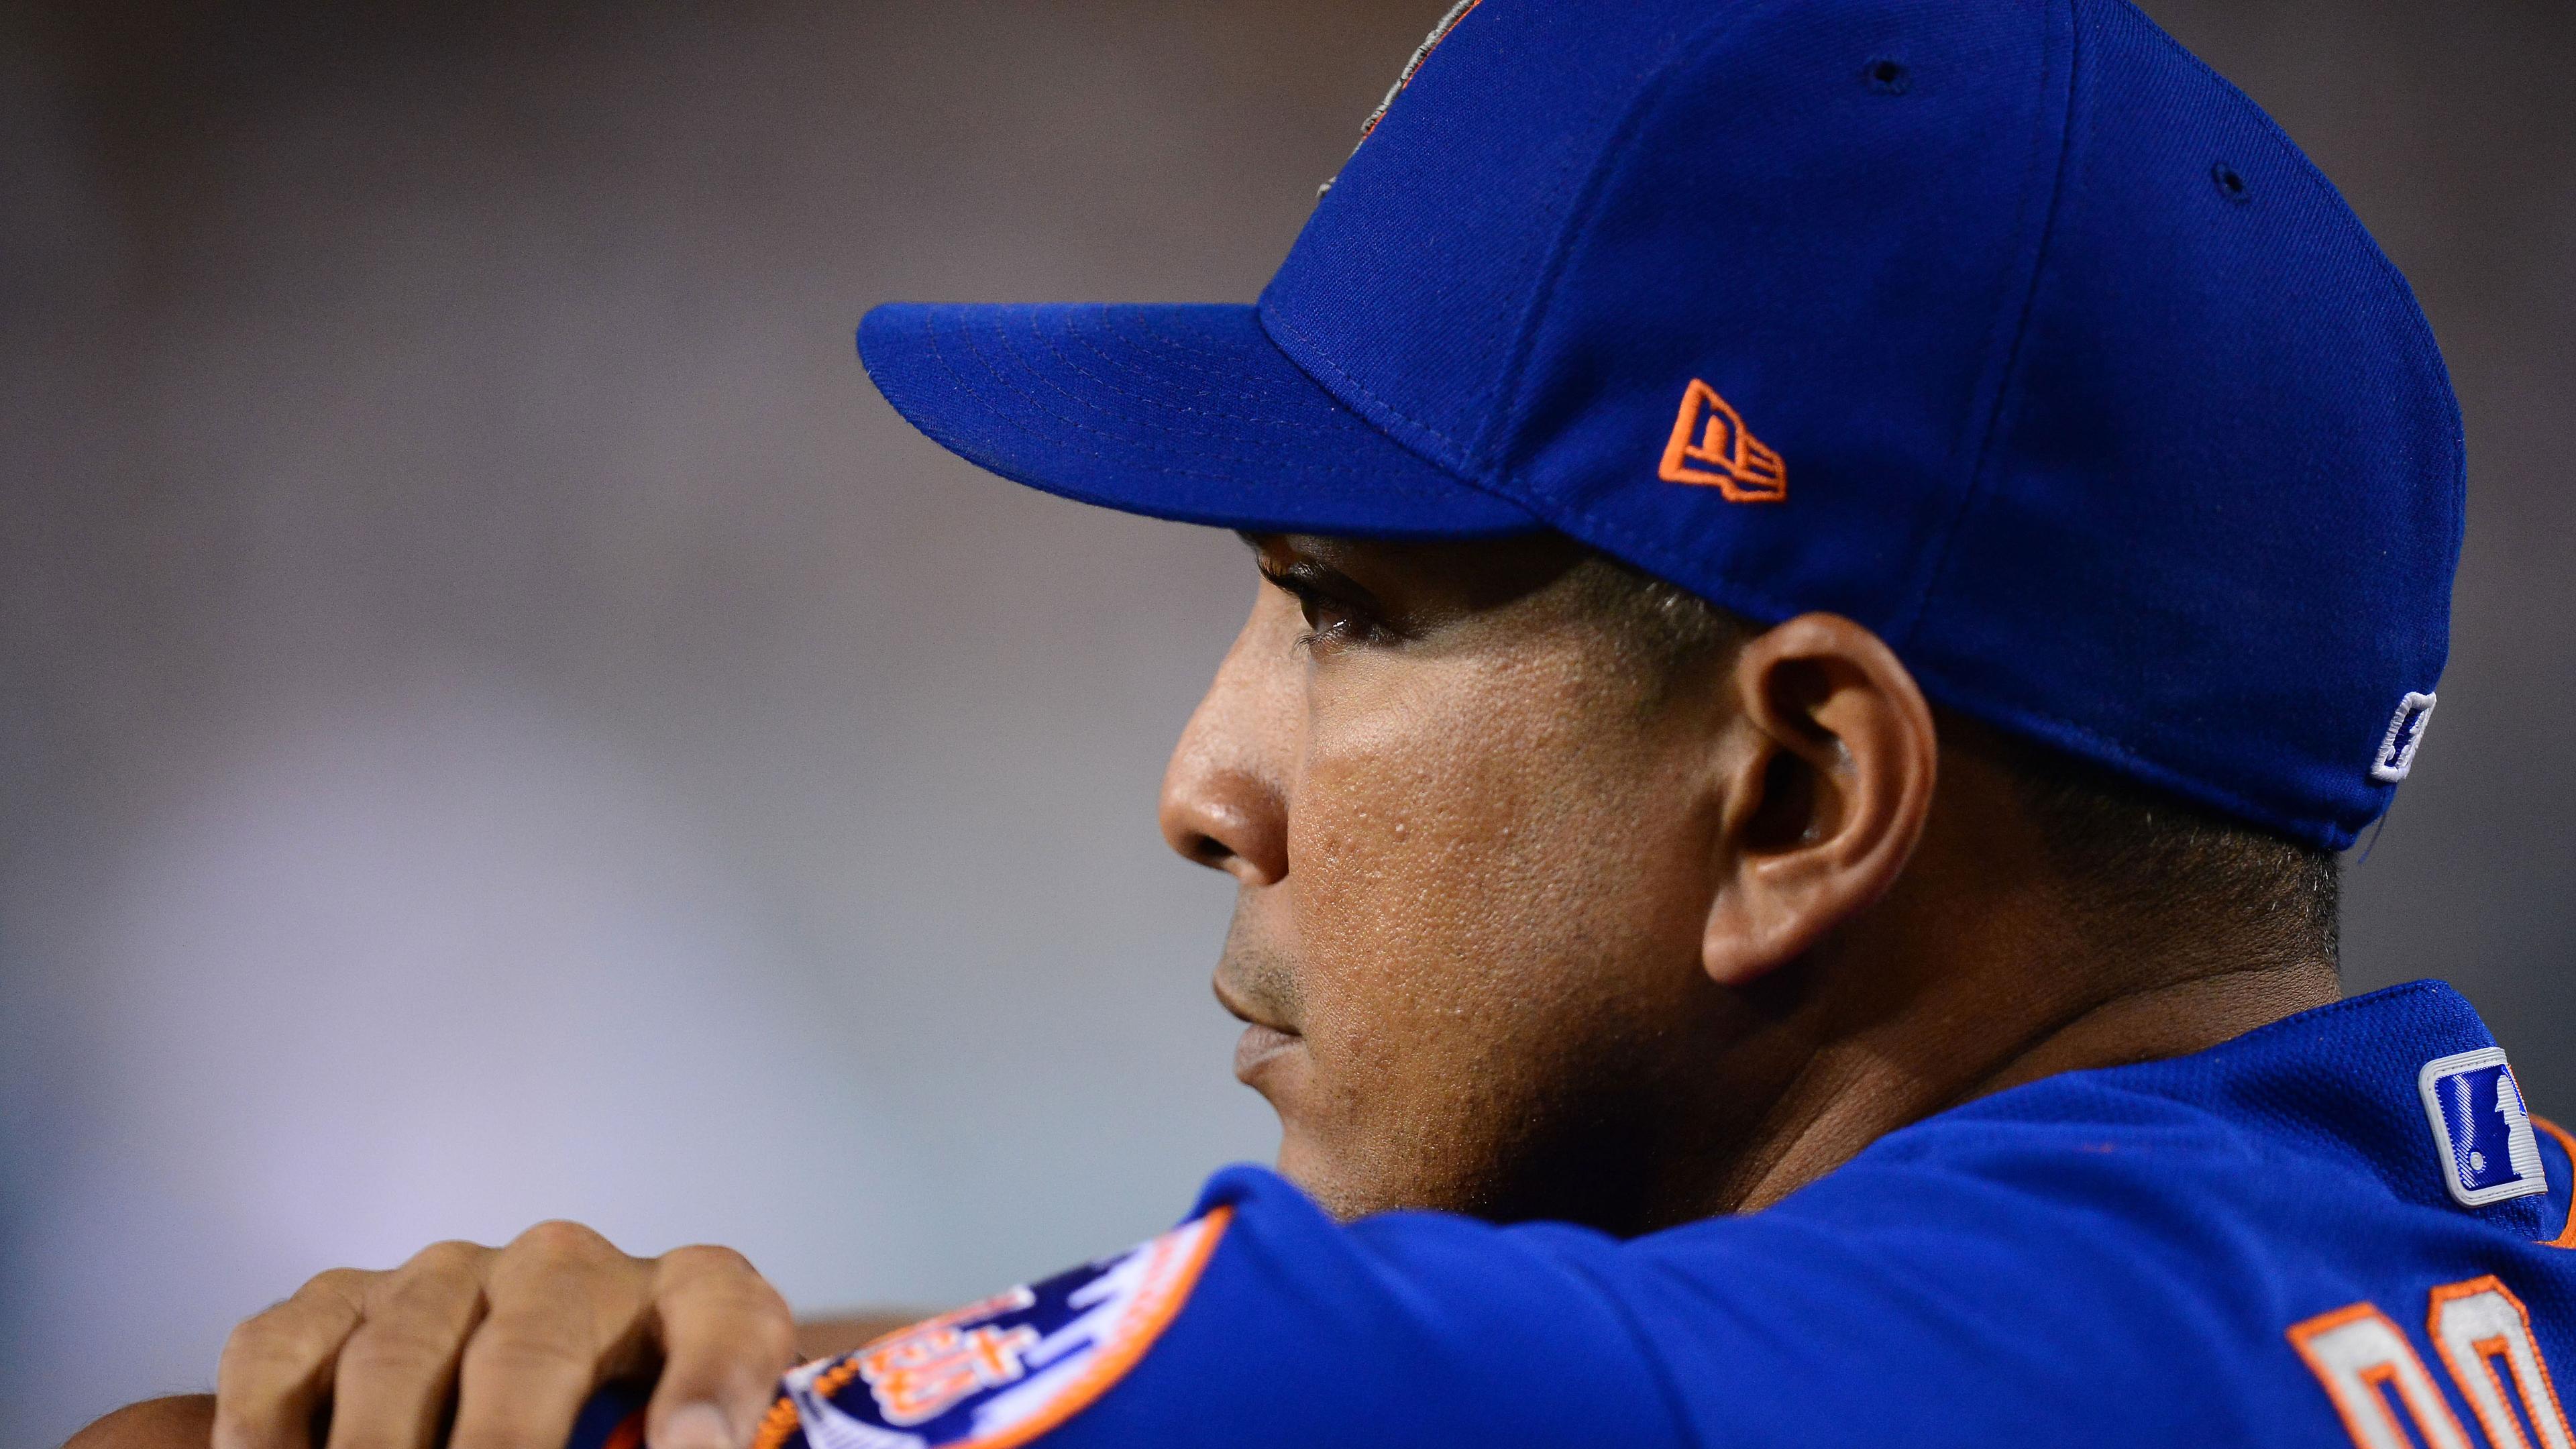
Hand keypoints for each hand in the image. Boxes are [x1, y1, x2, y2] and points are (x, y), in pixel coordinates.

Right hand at [213, 1224, 795, 1448]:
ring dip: (379, 1447)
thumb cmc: (607, 1435)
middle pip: (537, 1341)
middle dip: (506, 1441)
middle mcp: (565, 1270)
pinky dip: (263, 1434)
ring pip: (400, 1353)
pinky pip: (284, 1353)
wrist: (500, 1416)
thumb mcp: (652, 1442)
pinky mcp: (335, 1301)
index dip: (715, 1375)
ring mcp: (444, 1278)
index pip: (724, 1312)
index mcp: (682, 1302)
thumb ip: (664, 1442)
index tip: (697, 1447)